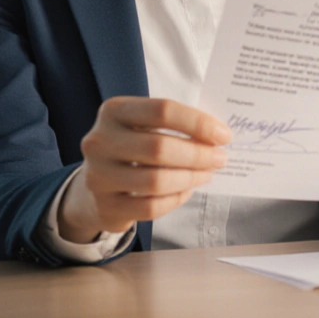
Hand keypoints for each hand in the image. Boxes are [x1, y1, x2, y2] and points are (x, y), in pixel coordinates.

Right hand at [57, 97, 230, 241]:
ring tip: (206, 174)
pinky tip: (186, 191)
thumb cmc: (131, 147)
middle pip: (159, 147)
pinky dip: (175, 199)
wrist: (94, 185)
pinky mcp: (105, 206)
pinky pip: (151, 207)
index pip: (162, 110)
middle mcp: (100, 141)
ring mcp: (99, 176)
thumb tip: (218, 136)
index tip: (223, 135)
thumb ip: (174, 125)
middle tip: (220, 158)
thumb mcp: (143, 125)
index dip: (198, 123)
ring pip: (156, 181)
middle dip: (198, 154)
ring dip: (190, 178)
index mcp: (113, 111)